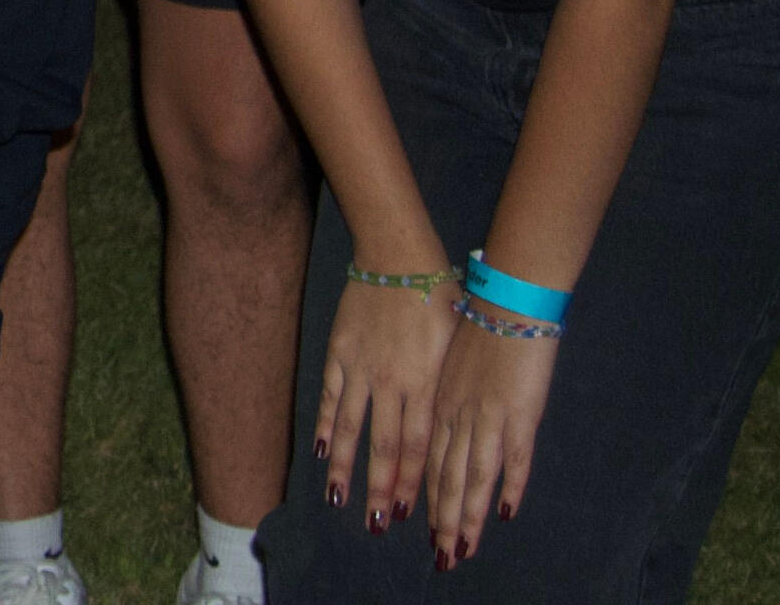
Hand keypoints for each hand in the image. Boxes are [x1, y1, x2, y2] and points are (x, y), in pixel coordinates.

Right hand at [313, 270, 454, 533]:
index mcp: (426, 382)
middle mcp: (393, 382)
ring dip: (346, 467)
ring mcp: (361, 368)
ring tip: (339, 499)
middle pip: (385, 446)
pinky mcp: (340, 352)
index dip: (410, 481)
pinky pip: (331, 396)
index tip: (406, 511)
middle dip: (380, 488)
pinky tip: (322, 450)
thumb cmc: (440, 297)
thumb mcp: (457, 344)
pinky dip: (327, 425)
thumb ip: (447, 387)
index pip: (417, 445)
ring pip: (352, 427)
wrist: (399, 256)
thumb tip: (451, 427)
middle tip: (375, 524)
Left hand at [423, 313, 559, 565]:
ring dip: (468, 517)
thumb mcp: (446, 358)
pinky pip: (514, 459)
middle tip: (440, 554)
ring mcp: (486, 416)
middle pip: (446, 477)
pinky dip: (510, 488)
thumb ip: (445, 391)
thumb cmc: (474, 322)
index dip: (423, 493)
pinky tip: (504, 514)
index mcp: (436, 400)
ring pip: (473, 477)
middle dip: (441, 519)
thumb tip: (446, 415)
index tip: (417, 522)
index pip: (426, 457)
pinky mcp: (518, 414)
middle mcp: (455, 414)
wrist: (503, 300)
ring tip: (462, 549)